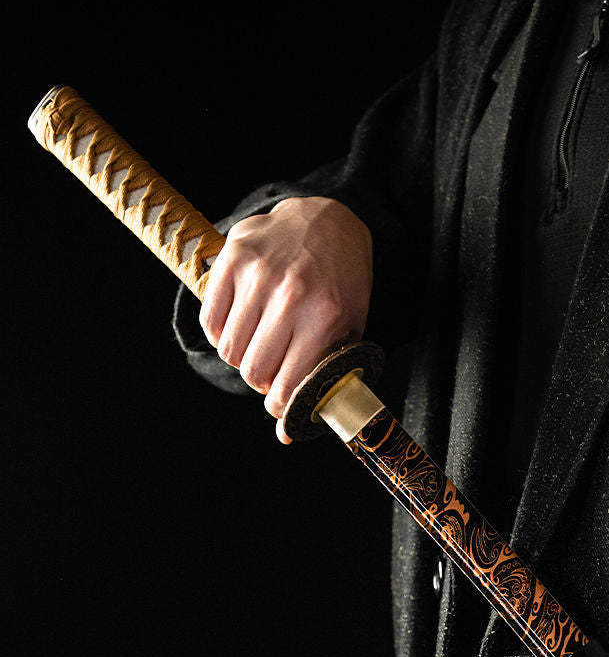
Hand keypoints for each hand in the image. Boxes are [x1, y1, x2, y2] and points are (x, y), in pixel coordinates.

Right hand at [199, 196, 372, 442]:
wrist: (329, 221)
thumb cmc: (342, 283)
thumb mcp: (349, 329)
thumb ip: (324, 378)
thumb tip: (284, 435)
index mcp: (324, 317)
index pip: (287, 385)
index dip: (279, 405)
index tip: (278, 405)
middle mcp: (290, 295)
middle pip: (252, 370)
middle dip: (260, 380)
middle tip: (270, 370)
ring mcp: (258, 274)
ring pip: (229, 348)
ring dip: (241, 357)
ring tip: (257, 345)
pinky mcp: (232, 258)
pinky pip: (211, 319)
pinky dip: (220, 333)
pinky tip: (240, 326)